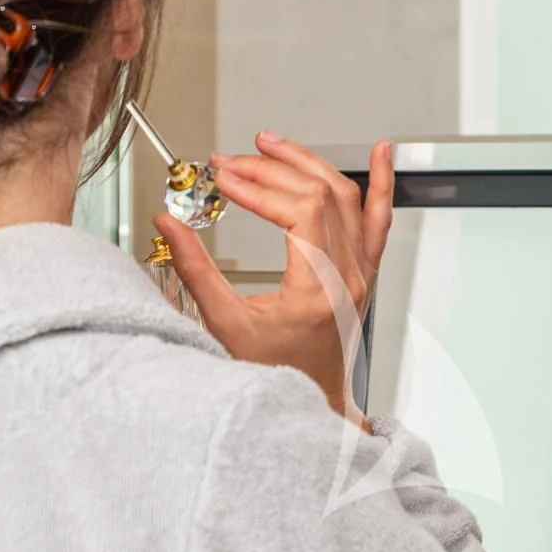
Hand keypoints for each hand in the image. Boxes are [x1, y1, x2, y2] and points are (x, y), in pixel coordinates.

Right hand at [157, 133, 393, 421]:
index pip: (299, 212)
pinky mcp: (363, 272)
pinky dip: (381, 183)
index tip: (224, 177)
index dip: (258, 186)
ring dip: (308, 163)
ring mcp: (361, 273)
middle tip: (230, 162)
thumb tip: (170, 225)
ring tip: (270, 144)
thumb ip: (196, 271)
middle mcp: (349, 278)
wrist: (312, 408)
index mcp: (319, 291)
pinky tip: (381, 153)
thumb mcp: (225, 326)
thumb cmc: (276, 378)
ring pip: (347, 198)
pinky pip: (379, 219)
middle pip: (319, 195)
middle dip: (270, 169)